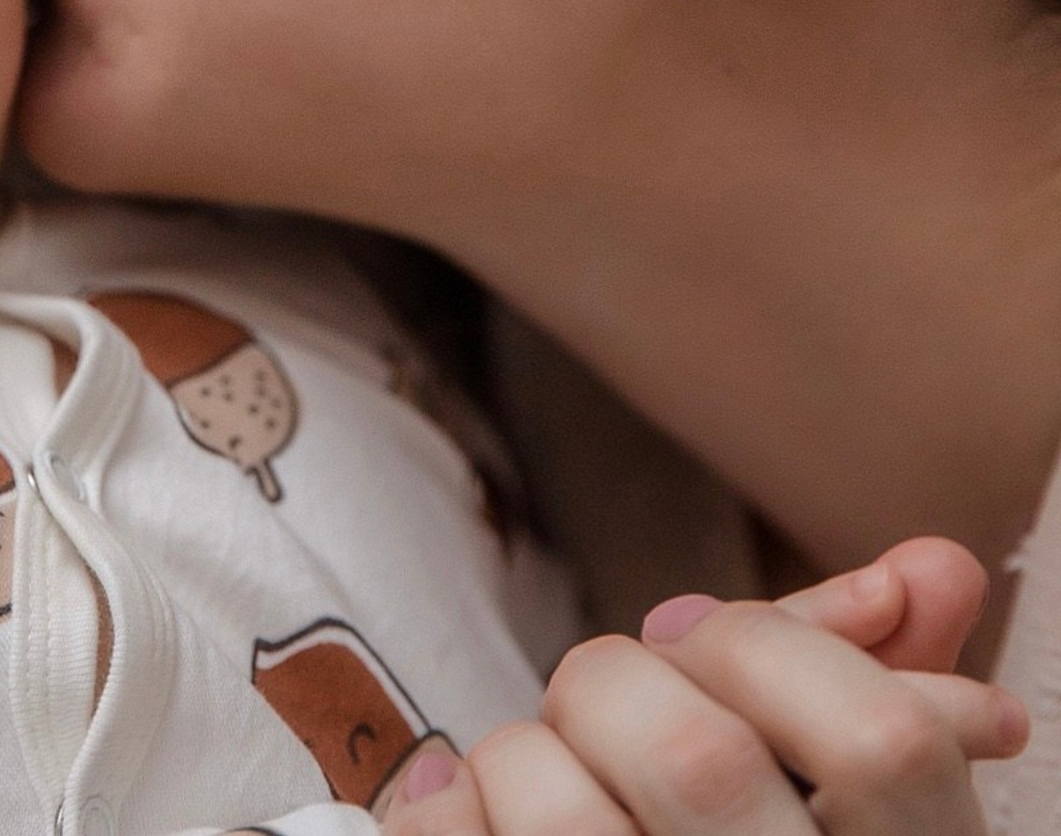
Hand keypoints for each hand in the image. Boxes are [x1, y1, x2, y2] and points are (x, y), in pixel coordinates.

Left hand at [382, 540, 1027, 835]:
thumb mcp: (852, 802)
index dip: (773, 647)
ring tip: (550, 776)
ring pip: (556, 801)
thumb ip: (878, 679)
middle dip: (619, 680)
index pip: (881, 741)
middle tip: (611, 701)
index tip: (711, 639)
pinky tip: (472, 808)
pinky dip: (446, 803)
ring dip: (528, 753)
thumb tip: (928, 566)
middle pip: (694, 753)